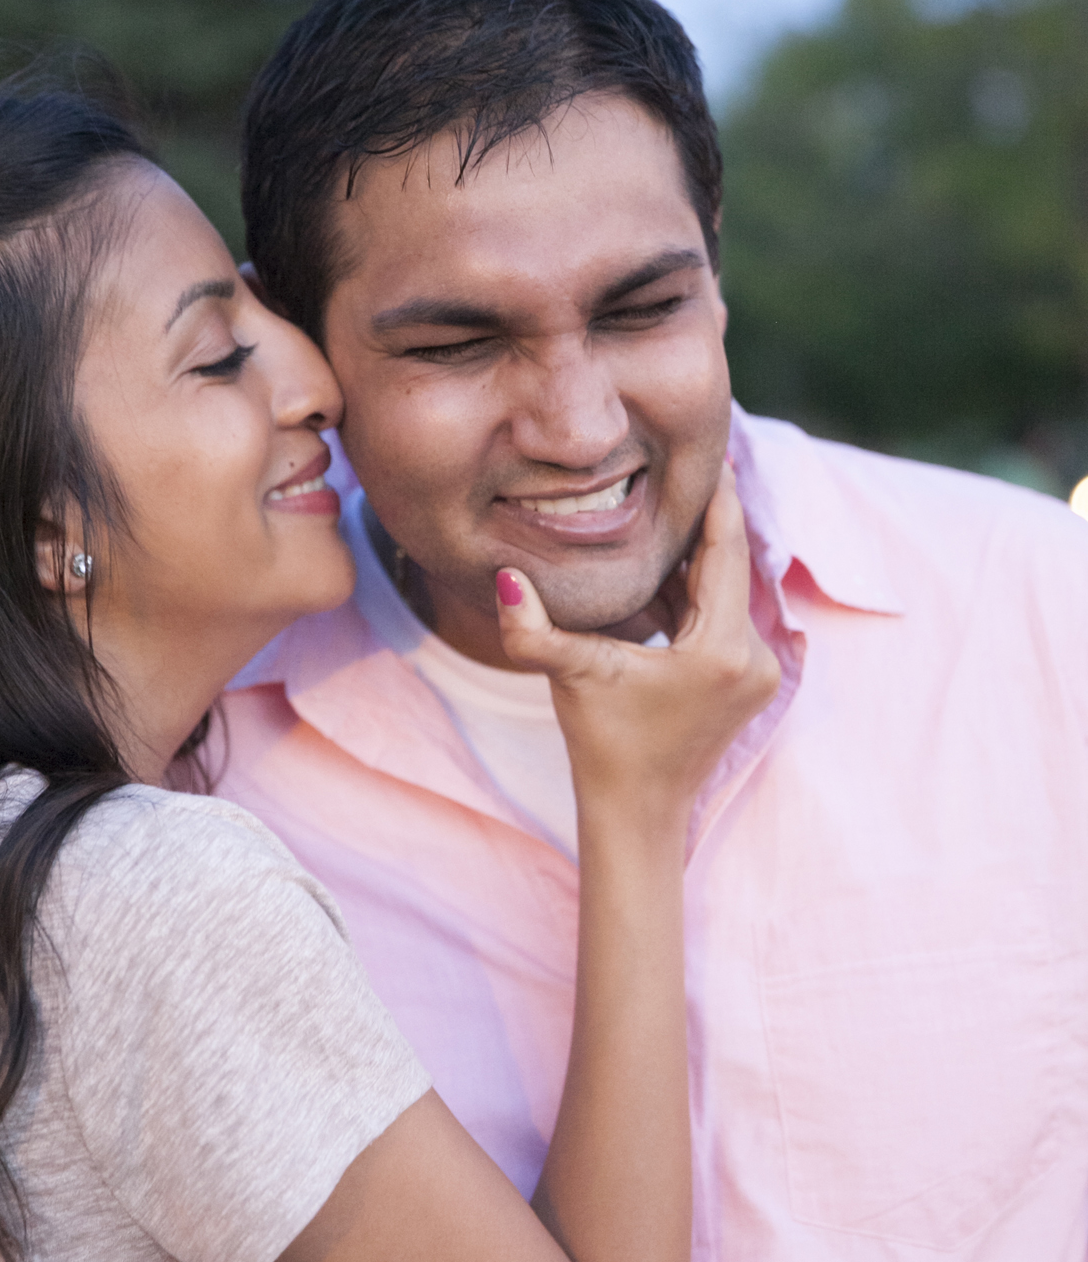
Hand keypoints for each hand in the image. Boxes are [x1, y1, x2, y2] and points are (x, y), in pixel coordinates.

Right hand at [494, 466, 780, 816]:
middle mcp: (753, 657)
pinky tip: (667, 564)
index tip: (714, 450)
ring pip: (726, 591)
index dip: (720, 499)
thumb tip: (506, 577)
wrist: (637, 812)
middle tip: (689, 462)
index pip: (727, 551)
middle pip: (730, 567)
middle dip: (708, 519)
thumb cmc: (604, 747)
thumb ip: (535, 631)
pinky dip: (697, 591)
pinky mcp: (745, 681)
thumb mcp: (572, 678)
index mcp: (722, 650)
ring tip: (671, 502)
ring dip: (699, 556)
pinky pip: (723, 616)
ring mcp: (755, 671)